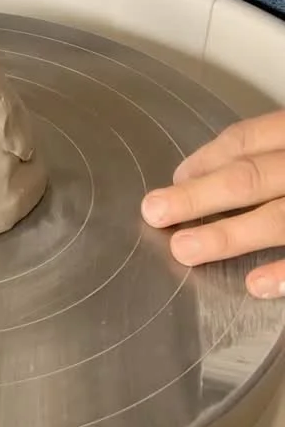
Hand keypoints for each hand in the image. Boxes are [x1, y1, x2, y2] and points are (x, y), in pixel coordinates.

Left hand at [141, 111, 284, 298]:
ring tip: (184, 249)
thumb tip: (194, 174)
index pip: (245, 140)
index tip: (174, 179)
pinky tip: (254, 285)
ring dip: (228, 235)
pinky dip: (284, 272)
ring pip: (277, 218)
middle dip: (198, 196)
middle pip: (249, 178)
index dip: (206, 160)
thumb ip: (263, 150)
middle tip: (155, 212)